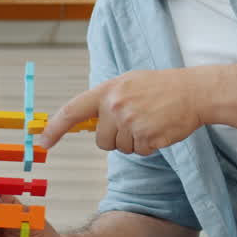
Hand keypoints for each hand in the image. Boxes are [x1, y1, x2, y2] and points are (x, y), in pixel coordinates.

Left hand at [39, 68, 202, 153]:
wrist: (194, 91)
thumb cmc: (161, 87)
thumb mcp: (127, 83)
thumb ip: (105, 100)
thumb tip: (83, 121)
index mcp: (107, 90)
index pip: (72, 111)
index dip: (54, 128)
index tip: (42, 142)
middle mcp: (115, 106)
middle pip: (101, 141)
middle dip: (115, 138)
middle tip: (135, 121)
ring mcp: (130, 122)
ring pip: (121, 148)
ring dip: (134, 141)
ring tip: (150, 121)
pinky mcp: (146, 137)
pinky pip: (139, 152)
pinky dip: (149, 146)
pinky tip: (159, 129)